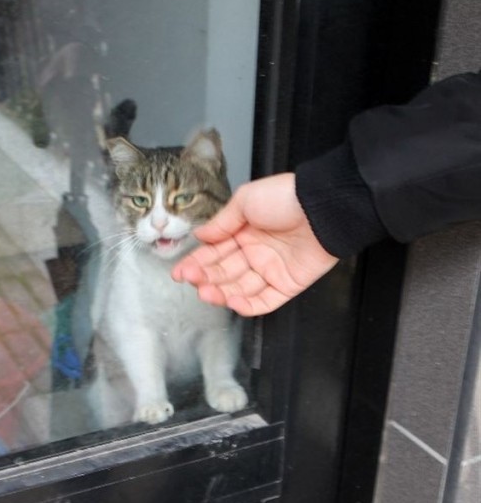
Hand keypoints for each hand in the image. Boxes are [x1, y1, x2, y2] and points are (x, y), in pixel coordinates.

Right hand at [171, 173, 338, 315]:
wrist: (323, 207)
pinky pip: (264, 301)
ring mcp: (271, 270)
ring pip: (240, 289)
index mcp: (244, 232)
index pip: (215, 253)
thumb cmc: (286, 198)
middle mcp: (256, 253)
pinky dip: (247, 305)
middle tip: (190, 280)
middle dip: (205, 278)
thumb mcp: (246, 201)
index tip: (179, 271)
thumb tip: (201, 236)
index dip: (196, 263)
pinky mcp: (287, 285)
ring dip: (220, 292)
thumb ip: (222, 223)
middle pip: (225, 273)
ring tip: (205, 292)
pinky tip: (231, 301)